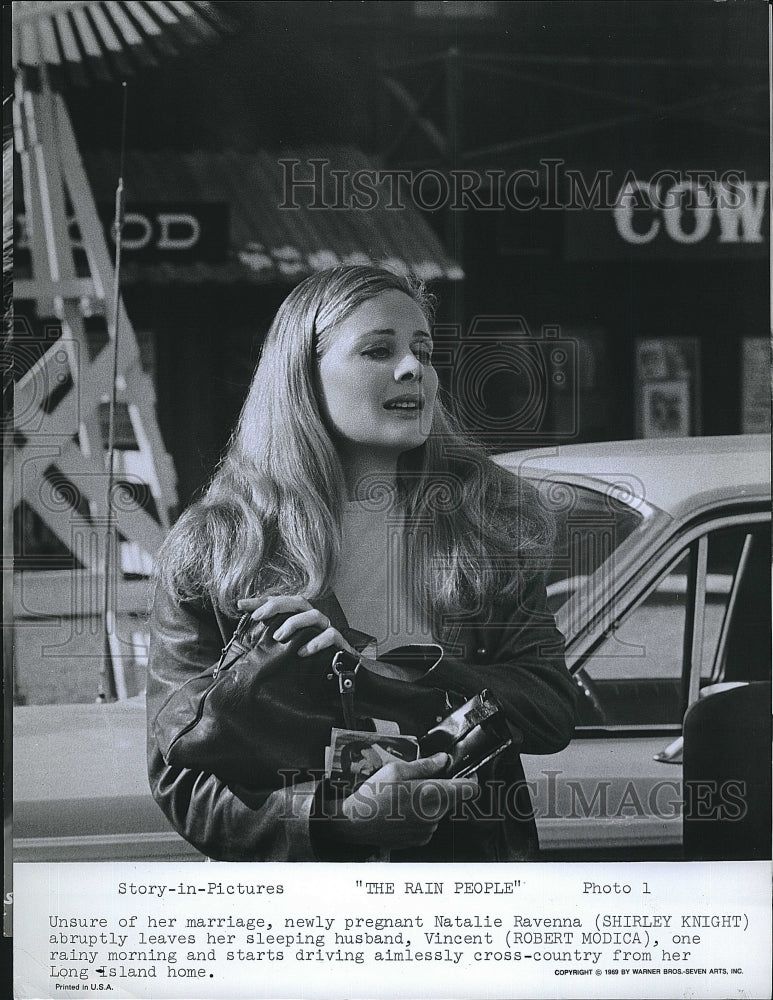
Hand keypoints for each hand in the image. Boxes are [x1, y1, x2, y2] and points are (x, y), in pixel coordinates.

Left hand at [236, 595, 357, 657]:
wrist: (341, 676)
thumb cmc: (309, 661)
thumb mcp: (284, 650)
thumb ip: (268, 642)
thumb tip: (242, 639)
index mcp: (300, 618)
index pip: (280, 603)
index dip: (260, 602)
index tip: (241, 605)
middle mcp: (313, 620)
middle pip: (298, 602)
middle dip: (277, 606)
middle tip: (258, 617)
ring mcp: (326, 630)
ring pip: (314, 615)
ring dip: (294, 623)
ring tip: (278, 636)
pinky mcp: (339, 643)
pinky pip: (330, 636)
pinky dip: (316, 642)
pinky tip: (302, 652)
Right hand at [335, 753, 479, 848]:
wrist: (355, 823)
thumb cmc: (373, 795)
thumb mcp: (397, 769)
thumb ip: (425, 765)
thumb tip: (443, 759)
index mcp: (433, 794)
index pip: (470, 789)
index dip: (469, 778)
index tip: (463, 773)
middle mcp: (435, 814)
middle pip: (453, 798)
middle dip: (442, 788)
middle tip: (419, 782)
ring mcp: (428, 830)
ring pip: (440, 811)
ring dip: (430, 803)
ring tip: (405, 798)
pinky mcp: (420, 840)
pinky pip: (429, 824)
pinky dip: (421, 817)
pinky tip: (402, 812)